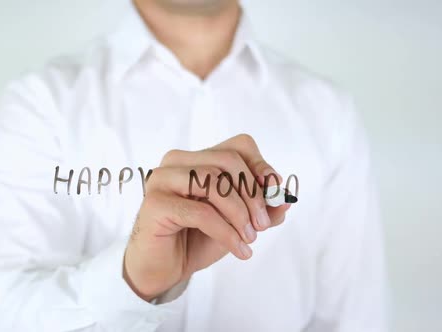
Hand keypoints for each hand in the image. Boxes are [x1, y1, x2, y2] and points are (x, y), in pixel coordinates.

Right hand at [123, 134, 290, 300]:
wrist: (164, 269)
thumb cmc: (196, 240)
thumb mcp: (238, 223)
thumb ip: (263, 210)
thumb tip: (286, 199)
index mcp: (196, 159)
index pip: (237, 146)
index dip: (261, 166)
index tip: (275, 194)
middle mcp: (176, 162)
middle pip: (227, 160)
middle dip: (253, 193)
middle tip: (262, 224)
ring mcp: (162, 179)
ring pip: (213, 182)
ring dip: (239, 213)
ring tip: (249, 238)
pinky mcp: (155, 203)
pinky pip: (201, 212)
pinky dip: (226, 232)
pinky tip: (238, 249)